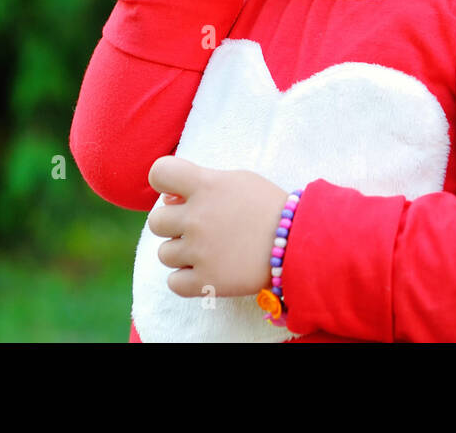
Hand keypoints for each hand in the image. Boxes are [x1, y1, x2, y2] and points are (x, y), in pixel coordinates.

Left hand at [147, 156, 291, 298]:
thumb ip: (203, 183)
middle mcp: (197, 217)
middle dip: (174, 225)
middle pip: (156, 221)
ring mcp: (200, 251)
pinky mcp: (207, 281)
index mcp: (205, 185)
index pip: (160, 172)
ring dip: (182, 253)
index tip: (177, 193)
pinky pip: (173, 283)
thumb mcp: (238, 181)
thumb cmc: (269, 207)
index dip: (163, 182)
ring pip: (164, 253)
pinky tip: (206, 270)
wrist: (299, 242)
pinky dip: (186, 279)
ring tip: (209, 250)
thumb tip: (169, 199)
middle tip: (198, 228)